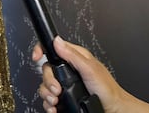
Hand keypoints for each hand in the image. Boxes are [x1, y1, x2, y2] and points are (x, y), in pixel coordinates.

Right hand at [32, 37, 148, 112]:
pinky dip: (48, 104)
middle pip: (46, 70)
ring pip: (45, 85)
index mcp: (74, 57)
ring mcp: (65, 83)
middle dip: (48, 81)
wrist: (112, 109)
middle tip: (57, 89)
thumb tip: (57, 41)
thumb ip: (72, 55)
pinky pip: (48, 98)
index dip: (41, 50)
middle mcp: (68, 69)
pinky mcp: (63, 96)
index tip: (36, 57)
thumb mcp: (90, 68)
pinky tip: (54, 107)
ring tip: (56, 100)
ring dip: (47, 94)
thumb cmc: (107, 89)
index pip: (52, 48)